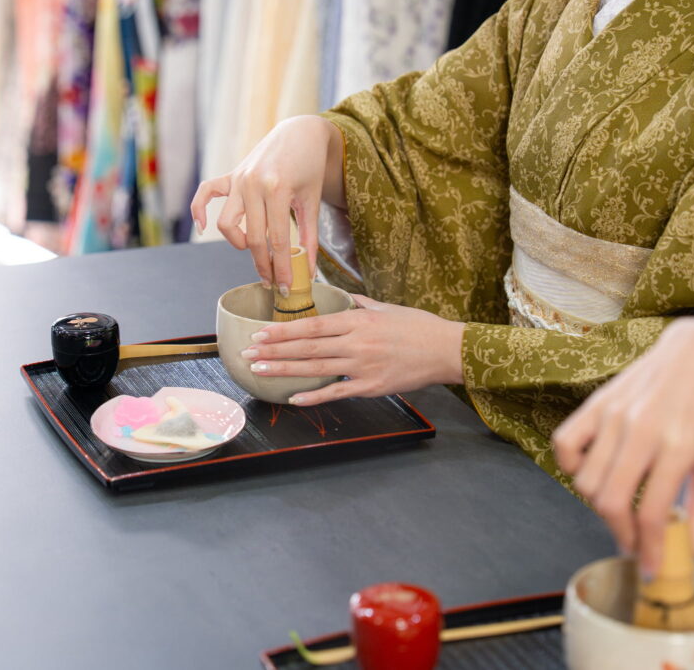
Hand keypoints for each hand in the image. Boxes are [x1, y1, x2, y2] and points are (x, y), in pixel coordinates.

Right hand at [190, 115, 344, 293]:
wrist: (300, 132)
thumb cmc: (310, 166)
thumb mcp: (313, 201)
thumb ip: (310, 237)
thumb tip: (309, 271)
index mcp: (276, 190)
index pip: (277, 241)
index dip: (282, 268)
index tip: (286, 287)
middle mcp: (252, 184)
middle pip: (253, 238)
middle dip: (263, 264)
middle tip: (272, 280)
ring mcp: (238, 179)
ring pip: (226, 223)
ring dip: (238, 242)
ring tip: (254, 247)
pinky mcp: (230, 175)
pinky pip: (206, 193)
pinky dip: (199, 209)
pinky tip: (202, 227)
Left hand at [241, 295, 464, 404]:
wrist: (446, 350)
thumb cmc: (418, 327)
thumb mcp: (386, 307)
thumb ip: (359, 303)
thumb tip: (340, 295)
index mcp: (357, 320)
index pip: (312, 325)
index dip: (283, 330)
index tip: (260, 333)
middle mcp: (356, 342)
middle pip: (307, 346)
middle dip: (274, 350)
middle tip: (247, 353)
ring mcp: (363, 365)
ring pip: (315, 368)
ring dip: (284, 369)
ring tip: (259, 370)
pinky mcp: (371, 386)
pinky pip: (338, 391)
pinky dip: (315, 396)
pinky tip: (294, 398)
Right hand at [552, 317, 693, 576]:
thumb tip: (693, 550)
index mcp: (678, 444)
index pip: (652, 512)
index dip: (648, 549)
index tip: (648, 568)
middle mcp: (640, 430)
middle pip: (610, 500)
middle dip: (620, 533)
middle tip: (634, 542)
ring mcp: (612, 414)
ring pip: (585, 479)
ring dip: (598, 505)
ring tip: (619, 509)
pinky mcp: (595, 402)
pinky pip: (565, 443)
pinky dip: (571, 467)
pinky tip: (591, 474)